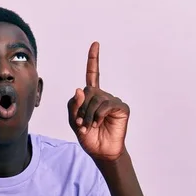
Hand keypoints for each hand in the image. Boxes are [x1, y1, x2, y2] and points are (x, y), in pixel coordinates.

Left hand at [67, 42, 129, 161]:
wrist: (101, 151)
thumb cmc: (88, 137)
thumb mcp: (74, 122)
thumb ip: (73, 106)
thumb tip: (80, 88)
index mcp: (91, 97)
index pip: (93, 75)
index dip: (93, 59)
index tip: (95, 44)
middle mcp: (102, 96)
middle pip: (87, 92)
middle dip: (81, 109)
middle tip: (82, 124)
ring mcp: (113, 100)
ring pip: (96, 98)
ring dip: (89, 114)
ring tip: (90, 126)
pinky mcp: (121, 107)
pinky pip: (106, 105)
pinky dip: (99, 115)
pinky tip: (99, 123)